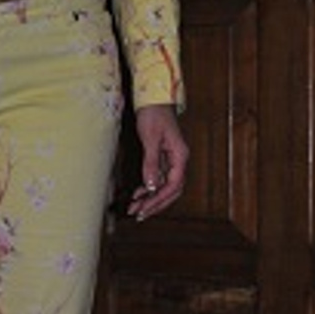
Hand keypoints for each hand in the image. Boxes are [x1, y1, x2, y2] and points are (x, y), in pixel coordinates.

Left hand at [127, 103, 188, 220]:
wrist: (153, 99)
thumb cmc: (153, 114)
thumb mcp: (150, 138)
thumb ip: (151, 163)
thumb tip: (152, 186)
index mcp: (180, 156)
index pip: (173, 185)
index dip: (159, 199)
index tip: (145, 208)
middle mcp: (178, 160)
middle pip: (171, 190)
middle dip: (155, 204)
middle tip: (139, 214)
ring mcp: (171, 160)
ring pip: (164, 186)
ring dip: (151, 198)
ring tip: (135, 208)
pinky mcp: (162, 158)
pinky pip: (158, 178)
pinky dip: (149, 188)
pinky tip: (138, 194)